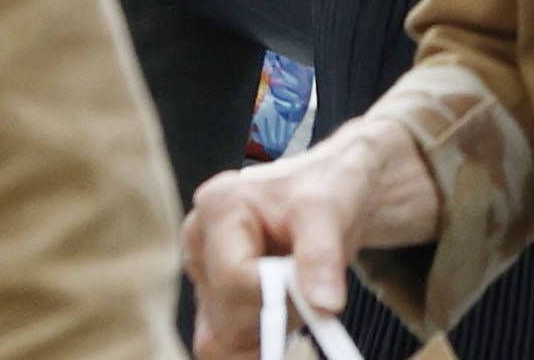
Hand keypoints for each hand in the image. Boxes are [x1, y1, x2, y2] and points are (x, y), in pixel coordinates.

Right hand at [184, 113, 439, 356]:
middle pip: (224, 318)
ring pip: (222, 339)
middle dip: (274, 314)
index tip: (310, 287)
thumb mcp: (331, 209)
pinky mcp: (210, 300)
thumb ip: (323, 254)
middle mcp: (199, 242)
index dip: (274, 295)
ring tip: (297, 288)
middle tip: (308, 284)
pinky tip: (285, 308)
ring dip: (268, 329)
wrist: (335, 188)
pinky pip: (225, 344)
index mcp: (218, 207)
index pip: (233, 279)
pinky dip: (261, 338)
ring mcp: (202, 274)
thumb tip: (325, 307)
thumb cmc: (328, 188)